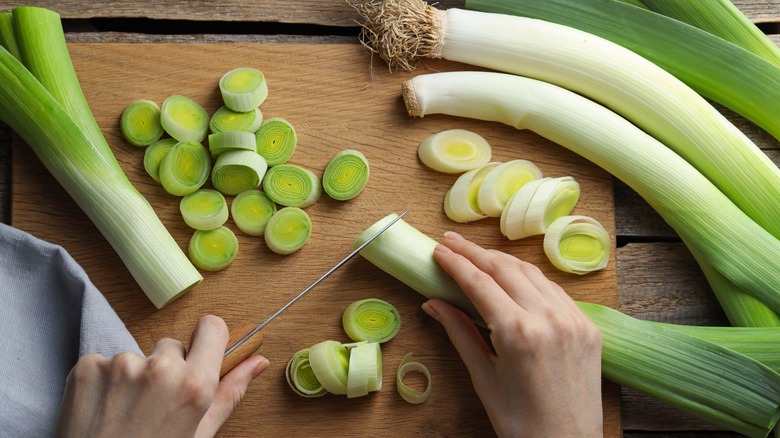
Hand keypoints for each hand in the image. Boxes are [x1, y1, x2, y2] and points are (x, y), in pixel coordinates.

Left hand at [55, 315, 268, 437]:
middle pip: (171, 345)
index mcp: (194, 385)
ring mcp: (120, 365)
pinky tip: (101, 410)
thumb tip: (257, 361)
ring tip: (124, 414)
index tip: (198, 357)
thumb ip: (229, 394)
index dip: (208, 341)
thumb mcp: (198, 435)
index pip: (212, 327)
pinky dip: (102, 382)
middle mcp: (159, 369)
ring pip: (136, 356)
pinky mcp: (87, 366)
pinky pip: (103, 362)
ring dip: (132, 377)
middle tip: (154, 406)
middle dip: (166, 368)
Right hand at [424, 231, 602, 437]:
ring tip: (478, 254)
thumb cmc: (520, 422)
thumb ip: (459, 333)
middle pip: (505, 269)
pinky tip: (514, 277)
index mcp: (518, 333)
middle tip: (451, 242)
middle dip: (475, 252)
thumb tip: (433, 303)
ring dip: (503, 261)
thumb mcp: (483, 377)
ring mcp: (573, 320)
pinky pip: (555, 291)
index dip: (456, 263)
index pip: (480, 283)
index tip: (438, 251)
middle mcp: (549, 318)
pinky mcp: (588, 327)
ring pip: (532, 274)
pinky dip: (530, 279)